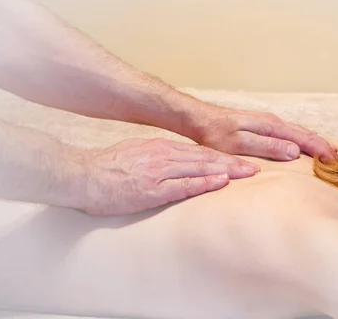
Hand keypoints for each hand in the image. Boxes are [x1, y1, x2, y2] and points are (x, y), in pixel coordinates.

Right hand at [76, 138, 259, 215]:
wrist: (81, 176)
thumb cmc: (107, 168)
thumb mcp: (137, 154)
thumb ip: (158, 157)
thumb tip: (174, 163)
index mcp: (161, 149)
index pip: (200, 152)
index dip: (223, 157)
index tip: (241, 162)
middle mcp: (164, 156)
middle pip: (206, 158)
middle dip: (233, 163)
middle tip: (255, 168)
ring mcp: (158, 172)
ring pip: (200, 168)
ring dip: (226, 171)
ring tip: (248, 174)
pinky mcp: (151, 189)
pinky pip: (182, 186)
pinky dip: (203, 183)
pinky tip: (220, 182)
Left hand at [190, 104, 337, 162]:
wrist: (199, 119)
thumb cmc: (215, 134)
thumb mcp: (238, 143)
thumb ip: (267, 146)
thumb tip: (294, 151)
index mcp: (270, 125)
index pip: (303, 138)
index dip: (320, 149)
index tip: (335, 161)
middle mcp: (273, 121)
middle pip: (305, 133)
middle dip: (323, 145)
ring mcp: (268, 123)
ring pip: (298, 132)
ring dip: (315, 142)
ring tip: (329, 152)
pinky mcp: (263, 126)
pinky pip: (290, 132)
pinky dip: (302, 139)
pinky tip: (304, 144)